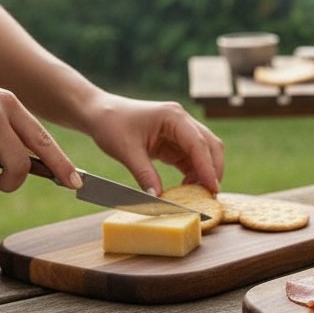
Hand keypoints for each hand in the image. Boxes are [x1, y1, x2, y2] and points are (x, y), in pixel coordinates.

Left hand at [83, 94, 223, 195]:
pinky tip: (186, 187)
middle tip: (210, 195)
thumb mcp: (127, 151)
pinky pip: (191, 159)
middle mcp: (182, 121)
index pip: (198, 143)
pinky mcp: (174, 142)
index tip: (212, 188)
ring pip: (204, 153)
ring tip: (197, 194)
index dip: (207, 167)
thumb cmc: (111, 124)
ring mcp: (180, 131)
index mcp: (173, 117)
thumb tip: (158, 198)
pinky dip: (193, 173)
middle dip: (213, 170)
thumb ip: (145, 174)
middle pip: (210, 146)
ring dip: (204, 173)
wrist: (100, 114)